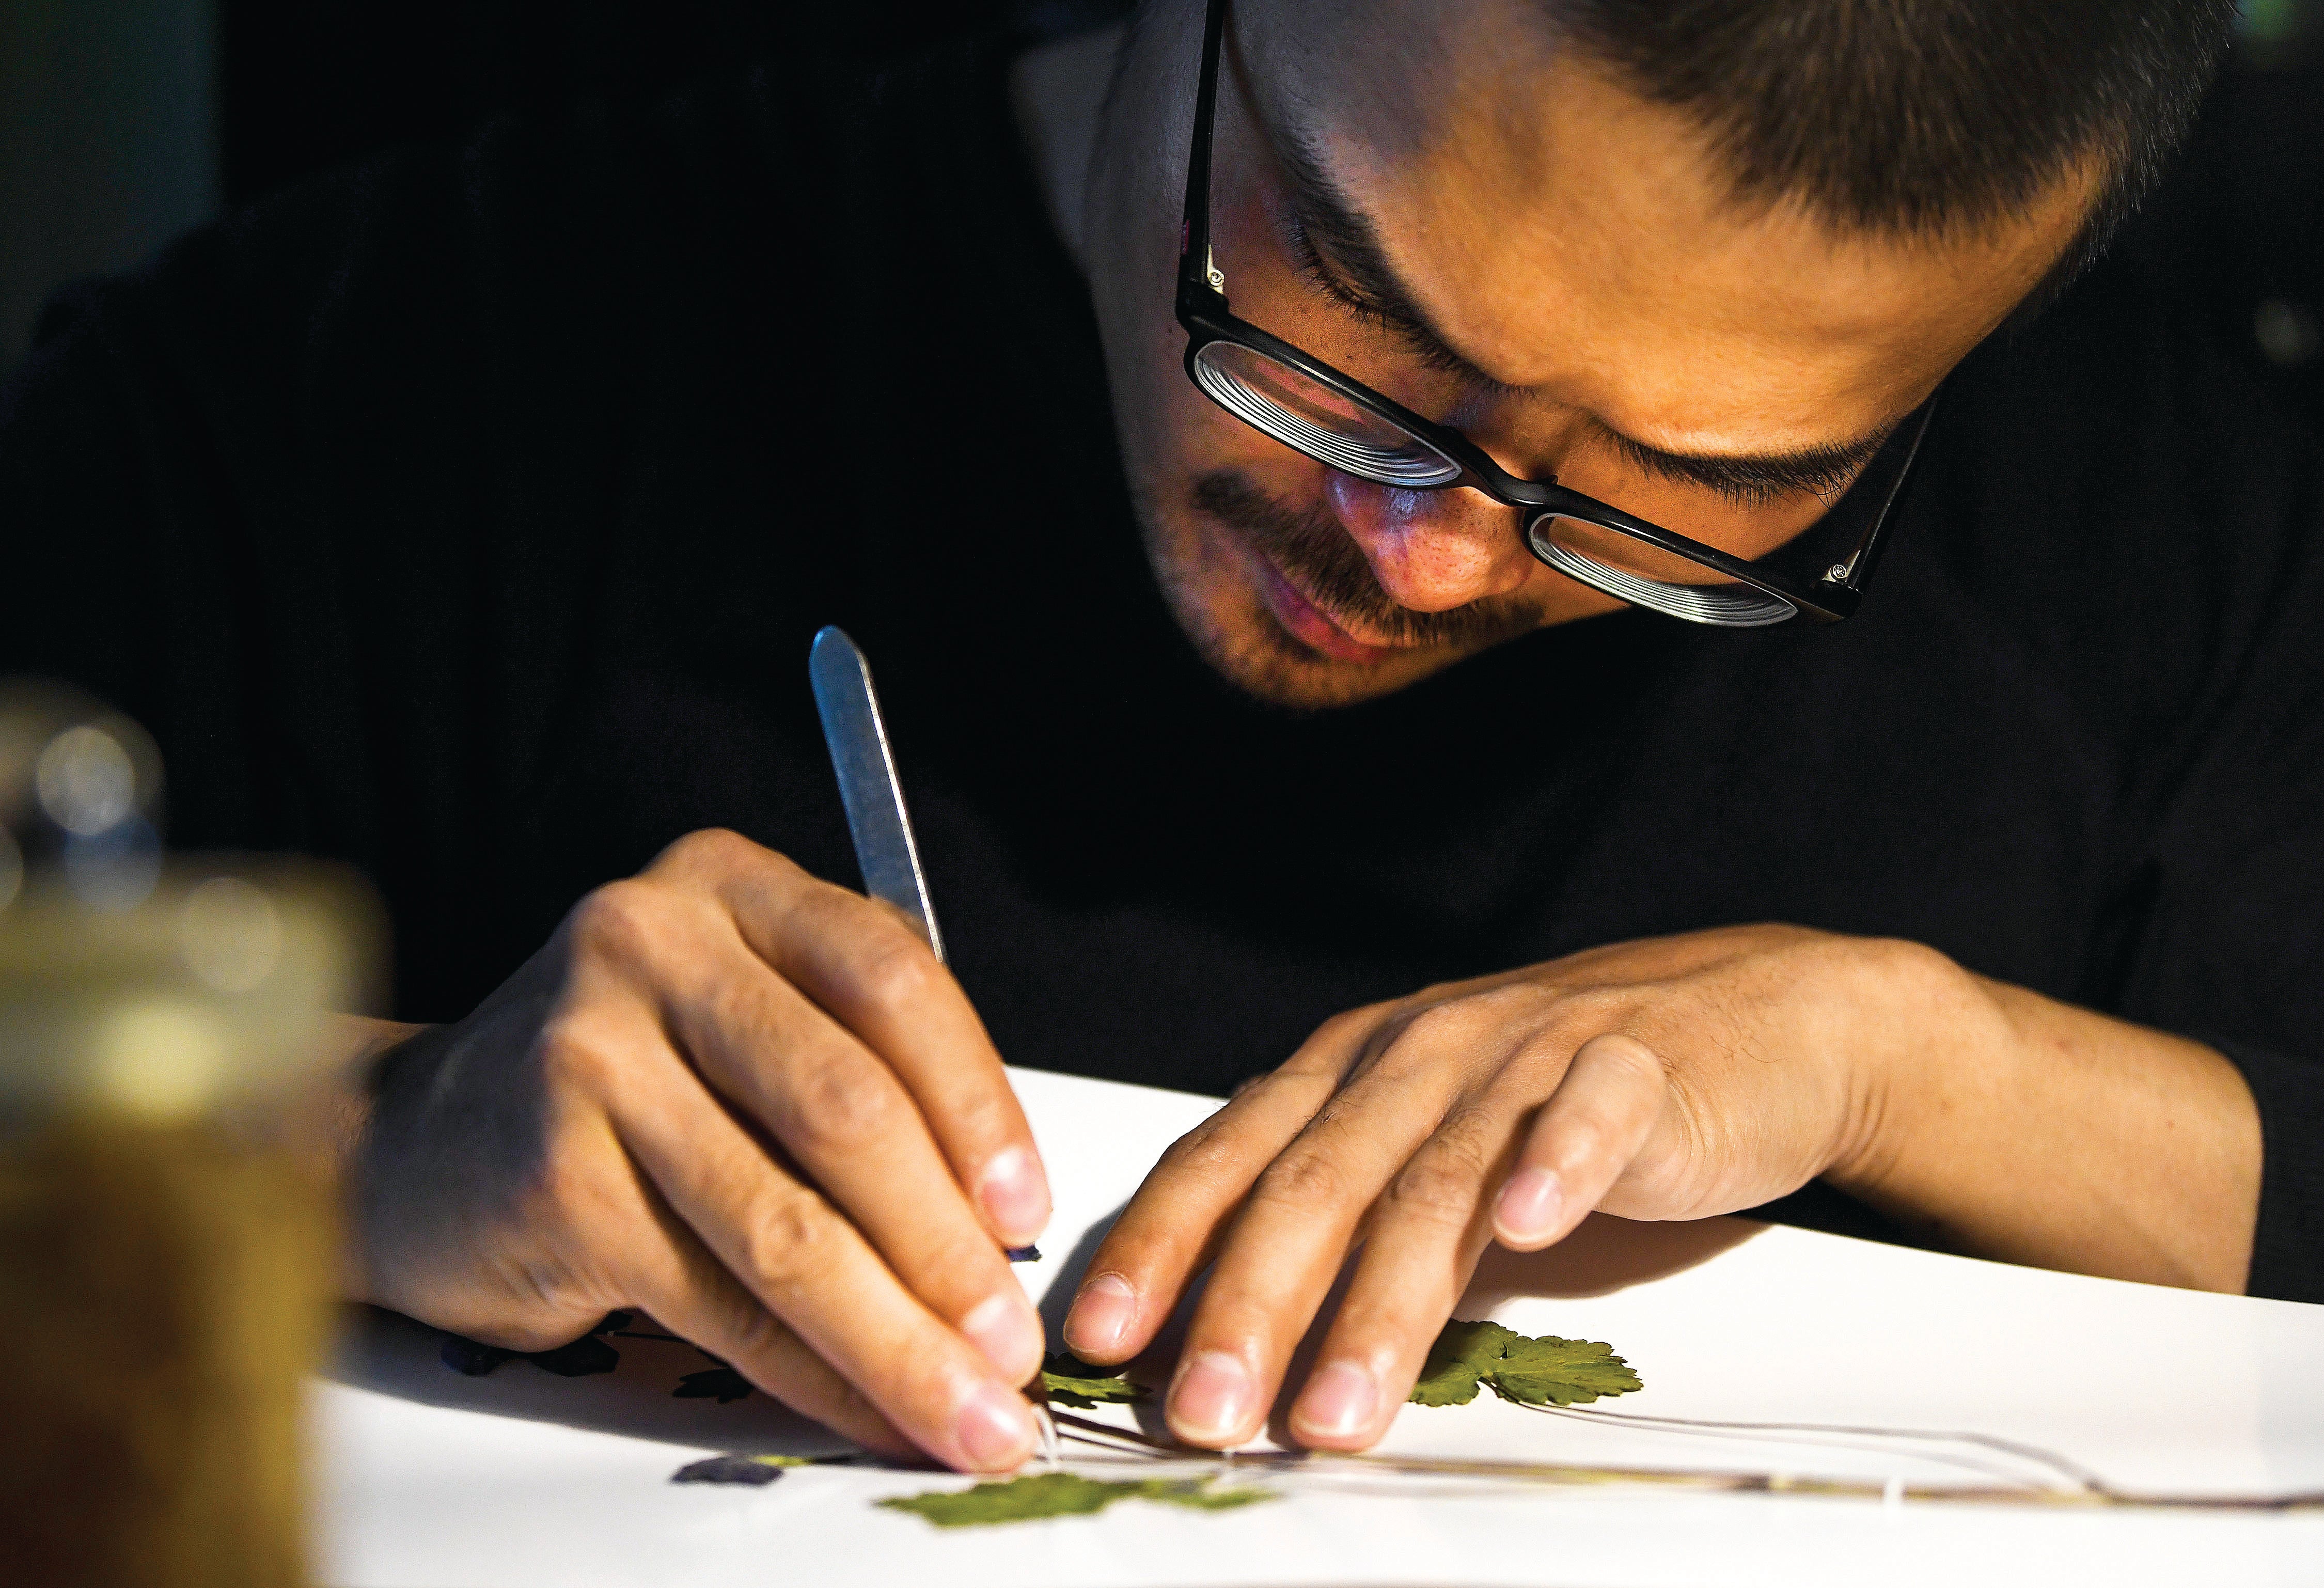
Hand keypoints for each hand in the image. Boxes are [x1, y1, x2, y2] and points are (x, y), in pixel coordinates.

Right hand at [354, 830, 1052, 1470]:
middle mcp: (653, 945)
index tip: (1031, 1210)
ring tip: (968, 1405)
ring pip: (785, 1221)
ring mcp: (589, 1056)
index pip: (891, 979)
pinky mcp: (555, 1176)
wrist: (420, 1143)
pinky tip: (868, 1407)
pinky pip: (717, 1295)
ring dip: (895, 1335)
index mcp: (729, 884)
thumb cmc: (624, 1084)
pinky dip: (809, 1369)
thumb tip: (1001, 1222)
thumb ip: (862, 1063)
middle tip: (1015, 1343)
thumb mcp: (743, 1015)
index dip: (978, 1103)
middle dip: (948, 1246)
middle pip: (846, 1107)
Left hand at [1060, 925, 1980, 1450]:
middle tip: (1202, 1409)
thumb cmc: (1565, 1105)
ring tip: (1335, 1408)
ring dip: (1379, 1301)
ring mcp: (1528, 1049)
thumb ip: (1343, 1226)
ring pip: (1435, 1177)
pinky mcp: (1638, 1063)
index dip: (1160, 1243)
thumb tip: (1224, 1336)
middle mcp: (1421, 1052)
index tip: (1097, 1334)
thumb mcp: (1429, 1153)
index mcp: (1351, 1069)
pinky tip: (1531, 1226)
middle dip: (1248, 1304)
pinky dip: (1554, 1161)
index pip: (1230, 1156)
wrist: (1752, 1023)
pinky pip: (1587, 1112)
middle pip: (1314, 1180)